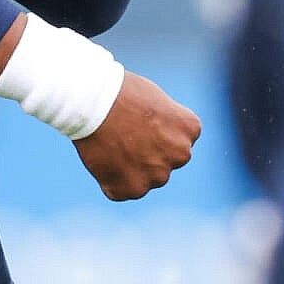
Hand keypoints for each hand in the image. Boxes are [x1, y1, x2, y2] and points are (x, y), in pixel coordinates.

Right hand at [73, 73, 201, 200]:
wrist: (93, 102)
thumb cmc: (118, 93)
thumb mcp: (154, 101)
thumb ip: (164, 124)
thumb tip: (152, 140)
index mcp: (190, 129)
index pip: (173, 140)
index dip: (151, 130)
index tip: (134, 119)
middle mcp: (181, 154)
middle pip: (161, 161)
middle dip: (144, 153)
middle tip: (118, 134)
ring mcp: (159, 175)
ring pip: (144, 178)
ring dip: (128, 168)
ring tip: (108, 146)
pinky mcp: (133, 189)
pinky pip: (121, 190)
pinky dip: (109, 180)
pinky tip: (101, 159)